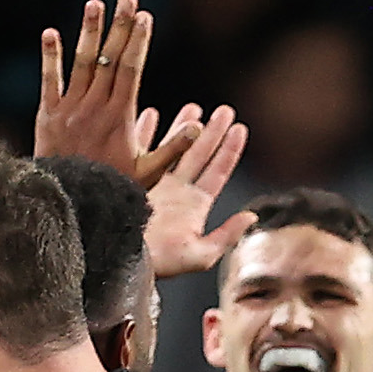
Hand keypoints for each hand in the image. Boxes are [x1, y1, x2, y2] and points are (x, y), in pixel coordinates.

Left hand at [37, 0, 200, 179]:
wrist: (69, 204)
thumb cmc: (112, 190)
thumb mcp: (147, 175)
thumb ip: (172, 149)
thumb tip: (198, 128)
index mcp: (119, 117)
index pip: (130, 70)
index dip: (137, 41)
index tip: (144, 17)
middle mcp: (94, 107)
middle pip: (109, 59)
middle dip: (119, 26)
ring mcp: (70, 109)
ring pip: (81, 63)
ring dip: (88, 32)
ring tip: (95, 4)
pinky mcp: (49, 115)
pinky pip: (49, 81)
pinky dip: (50, 57)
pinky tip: (50, 33)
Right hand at [140, 102, 254, 279]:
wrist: (122, 261)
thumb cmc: (162, 264)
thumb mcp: (200, 255)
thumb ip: (226, 235)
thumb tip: (251, 216)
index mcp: (196, 205)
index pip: (218, 171)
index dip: (230, 150)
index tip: (240, 127)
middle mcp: (178, 192)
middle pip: (199, 154)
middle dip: (212, 131)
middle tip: (224, 109)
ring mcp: (156, 184)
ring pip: (173, 148)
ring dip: (183, 127)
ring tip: (193, 107)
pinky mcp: (133, 180)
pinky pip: (142, 151)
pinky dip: (146, 133)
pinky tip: (151, 115)